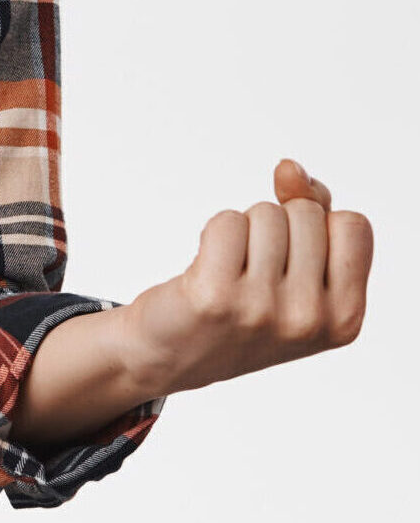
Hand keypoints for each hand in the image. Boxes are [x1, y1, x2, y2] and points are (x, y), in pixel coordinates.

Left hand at [119, 159, 372, 396]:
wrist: (169, 353)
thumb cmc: (241, 307)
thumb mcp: (299, 275)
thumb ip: (313, 214)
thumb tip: (291, 170)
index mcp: (346, 317)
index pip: (353, 224)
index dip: (318, 223)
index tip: (293, 252)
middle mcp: (310, 319)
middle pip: (306, 213)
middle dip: (276, 225)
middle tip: (254, 268)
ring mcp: (263, 310)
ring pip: (265, 213)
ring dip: (243, 229)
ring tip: (230, 270)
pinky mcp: (215, 296)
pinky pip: (226, 222)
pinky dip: (213, 232)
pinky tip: (206, 269)